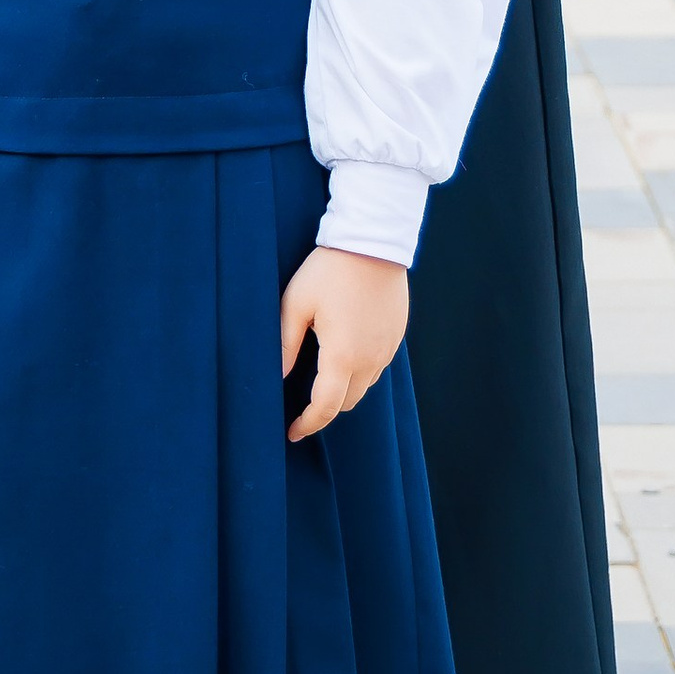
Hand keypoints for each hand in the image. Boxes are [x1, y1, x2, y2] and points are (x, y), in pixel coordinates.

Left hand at [280, 245, 409, 443]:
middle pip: (346, 402)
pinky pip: (377, 365)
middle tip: (302, 407)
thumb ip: (285, 344)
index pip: (325, 407)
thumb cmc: (329, 270)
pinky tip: (344, 355)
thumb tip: (278, 376)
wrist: (374, 241)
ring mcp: (387, 348)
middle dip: (324, 409)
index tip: (292, 432)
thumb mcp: (296, 304)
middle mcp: (370, 359)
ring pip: (365, 386)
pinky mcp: (396, 335)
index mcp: (342, 356)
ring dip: (343, 390)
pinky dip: (360, 371)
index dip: (308, 425)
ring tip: (321, 381)